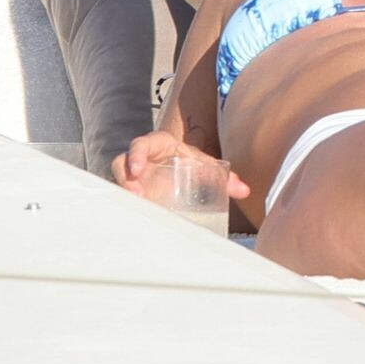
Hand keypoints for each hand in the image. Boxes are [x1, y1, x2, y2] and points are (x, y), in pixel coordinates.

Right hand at [111, 131, 251, 200]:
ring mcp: (134, 178)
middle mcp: (141, 160)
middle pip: (122, 164)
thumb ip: (222, 176)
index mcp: (157, 145)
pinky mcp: (133, 193)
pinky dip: (129, 208)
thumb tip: (244, 190)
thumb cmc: (191, 164)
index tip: (138, 169)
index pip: (142, 144)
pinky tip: (136, 219)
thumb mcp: (204, 167)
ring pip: (120, 183)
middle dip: (126, 178)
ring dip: (126, 194)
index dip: (137, 154)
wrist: (185, 174)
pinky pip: (124, 199)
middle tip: (137, 195)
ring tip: (138, 208)